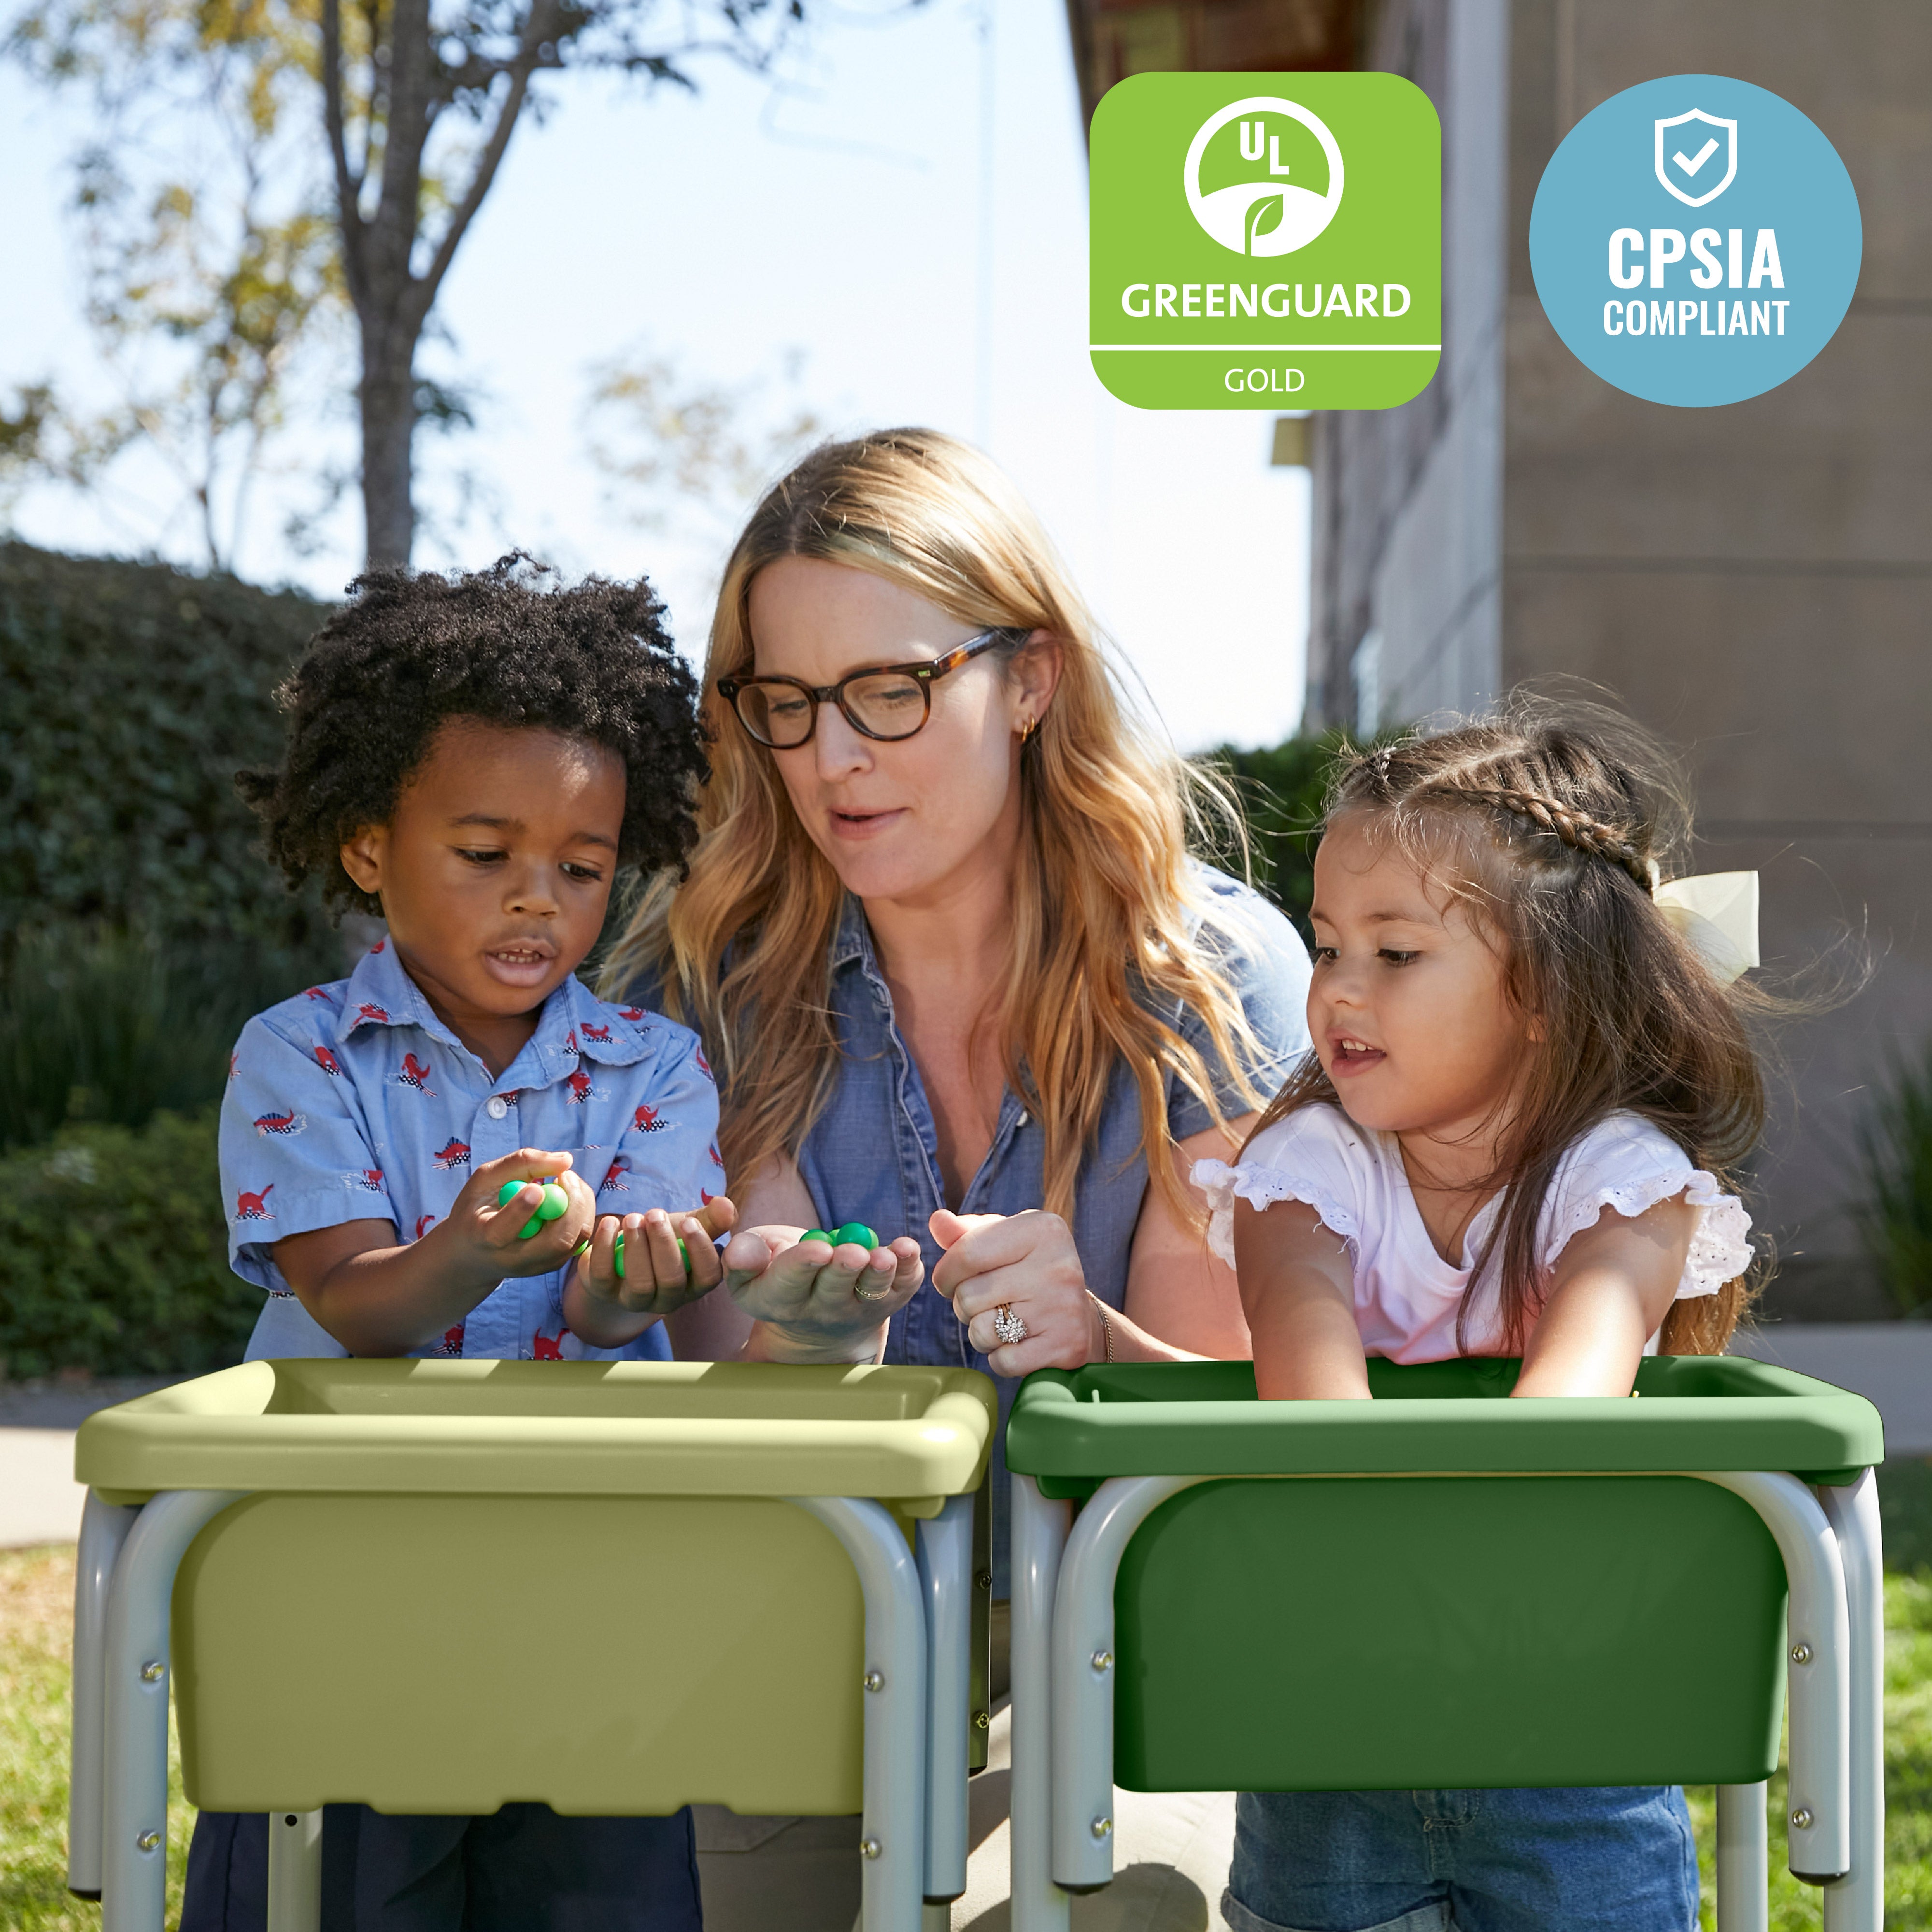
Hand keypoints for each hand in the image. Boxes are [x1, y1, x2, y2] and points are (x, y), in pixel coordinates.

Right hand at [435, 1149, 596, 1288]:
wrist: (475, 1254)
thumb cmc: (478, 1208)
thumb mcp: (486, 1179)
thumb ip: (521, 1163)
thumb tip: (566, 1159)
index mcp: (484, 1238)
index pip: (504, 1231)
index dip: (522, 1209)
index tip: (537, 1187)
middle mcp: (514, 1259)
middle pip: (556, 1241)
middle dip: (571, 1204)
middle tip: (566, 1175)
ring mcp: (538, 1266)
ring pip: (575, 1239)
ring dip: (580, 1204)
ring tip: (565, 1182)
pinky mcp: (554, 1264)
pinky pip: (581, 1238)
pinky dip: (581, 1213)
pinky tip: (566, 1198)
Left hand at [573, 1197, 736, 1319]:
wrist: (620, 1258)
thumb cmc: (662, 1242)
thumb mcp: (686, 1228)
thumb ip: (710, 1218)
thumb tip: (726, 1206)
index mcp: (694, 1284)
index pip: (707, 1276)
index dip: (700, 1251)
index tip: (689, 1222)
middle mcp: (668, 1299)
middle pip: (671, 1280)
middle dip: (664, 1244)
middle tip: (655, 1213)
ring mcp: (634, 1300)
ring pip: (640, 1284)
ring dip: (636, 1247)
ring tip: (633, 1218)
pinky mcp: (603, 1292)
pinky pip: (602, 1276)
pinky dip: (604, 1247)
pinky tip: (610, 1223)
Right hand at [722, 1225, 923, 1363]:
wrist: (814, 1317)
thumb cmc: (778, 1275)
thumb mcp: (751, 1267)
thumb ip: (744, 1255)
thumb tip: (740, 1252)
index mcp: (779, 1299)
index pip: (789, 1283)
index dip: (802, 1265)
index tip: (817, 1250)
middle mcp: (820, 1311)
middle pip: (834, 1290)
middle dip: (844, 1268)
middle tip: (853, 1253)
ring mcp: (858, 1309)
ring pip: (871, 1292)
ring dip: (880, 1273)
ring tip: (885, 1256)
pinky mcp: (889, 1301)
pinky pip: (902, 1287)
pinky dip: (909, 1268)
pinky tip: (909, 1250)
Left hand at [930, 1208, 1105, 1376]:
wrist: (1080, 1318)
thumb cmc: (1029, 1271)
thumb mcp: (1003, 1241)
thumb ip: (966, 1232)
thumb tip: (937, 1220)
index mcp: (1042, 1229)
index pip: (966, 1253)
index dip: (945, 1273)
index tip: (949, 1281)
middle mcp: (1057, 1264)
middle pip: (969, 1295)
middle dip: (964, 1305)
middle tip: (985, 1303)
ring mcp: (1064, 1308)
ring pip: (982, 1331)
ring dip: (980, 1333)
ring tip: (1000, 1322)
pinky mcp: (1066, 1347)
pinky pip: (1003, 1361)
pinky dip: (1001, 1358)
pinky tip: (1018, 1343)